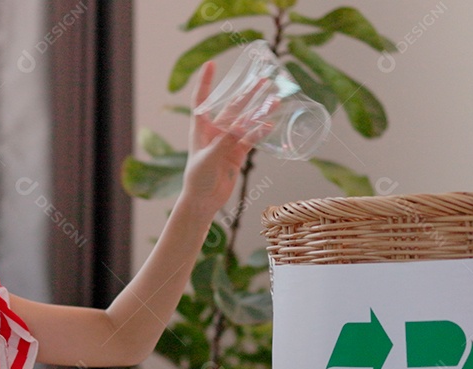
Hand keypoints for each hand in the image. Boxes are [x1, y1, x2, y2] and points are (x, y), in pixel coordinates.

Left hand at [180, 61, 271, 215]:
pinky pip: (251, 139)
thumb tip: (242, 126)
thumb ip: (225, 142)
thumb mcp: (208, 158)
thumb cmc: (197, 178)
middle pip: (232, 107)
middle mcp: (215, 131)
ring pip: (246, 122)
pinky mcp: (237, 153)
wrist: (203, 200)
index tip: (211, 63)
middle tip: (262, 79)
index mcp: (200, 127)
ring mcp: (228, 141)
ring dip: (259, 112)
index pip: (201, 99)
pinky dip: (260, 132)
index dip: (205, 82)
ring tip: (275, 99)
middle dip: (246, 93)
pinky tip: (270, 125)